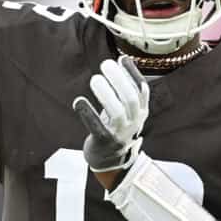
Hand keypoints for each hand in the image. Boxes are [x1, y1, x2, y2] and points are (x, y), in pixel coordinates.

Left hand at [73, 56, 149, 185]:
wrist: (110, 161)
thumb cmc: (116, 127)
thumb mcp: (126, 109)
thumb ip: (125, 88)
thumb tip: (123, 60)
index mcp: (140, 112)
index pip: (142, 91)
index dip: (133, 74)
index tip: (122, 59)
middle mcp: (133, 123)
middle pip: (131, 100)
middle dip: (119, 80)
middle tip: (105, 64)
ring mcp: (120, 134)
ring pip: (117, 112)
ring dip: (106, 94)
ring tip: (95, 79)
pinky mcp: (104, 142)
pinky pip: (97, 127)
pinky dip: (88, 113)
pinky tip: (79, 101)